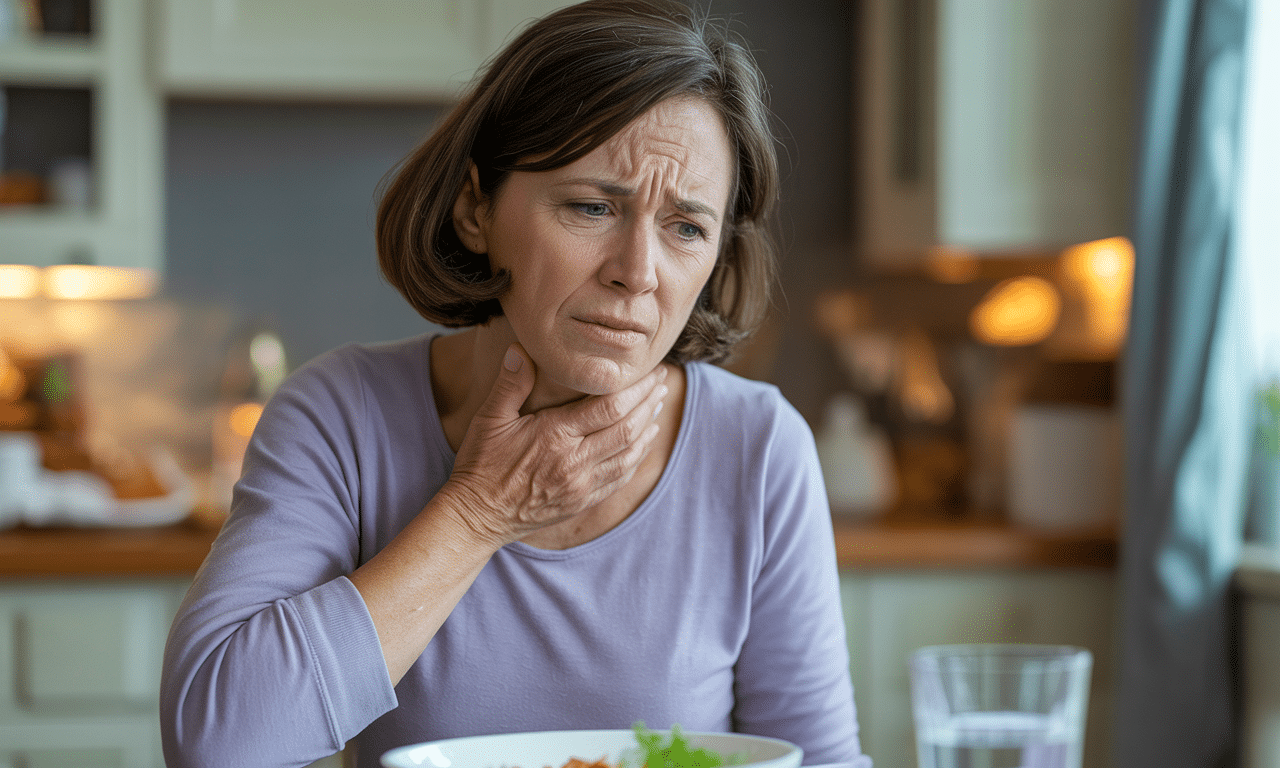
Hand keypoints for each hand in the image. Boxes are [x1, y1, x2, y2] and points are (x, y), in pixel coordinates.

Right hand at [442, 343, 666, 545]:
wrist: (477, 516)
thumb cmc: (481, 465)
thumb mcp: (489, 420)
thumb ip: (510, 383)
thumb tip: (520, 348)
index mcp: (555, 436)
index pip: (609, 407)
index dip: (636, 388)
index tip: (650, 372)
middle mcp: (575, 462)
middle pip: (627, 428)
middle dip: (649, 403)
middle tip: (662, 382)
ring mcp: (582, 485)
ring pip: (629, 454)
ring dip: (648, 429)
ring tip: (658, 408)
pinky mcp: (582, 502)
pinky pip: (620, 478)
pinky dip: (637, 458)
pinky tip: (643, 444)